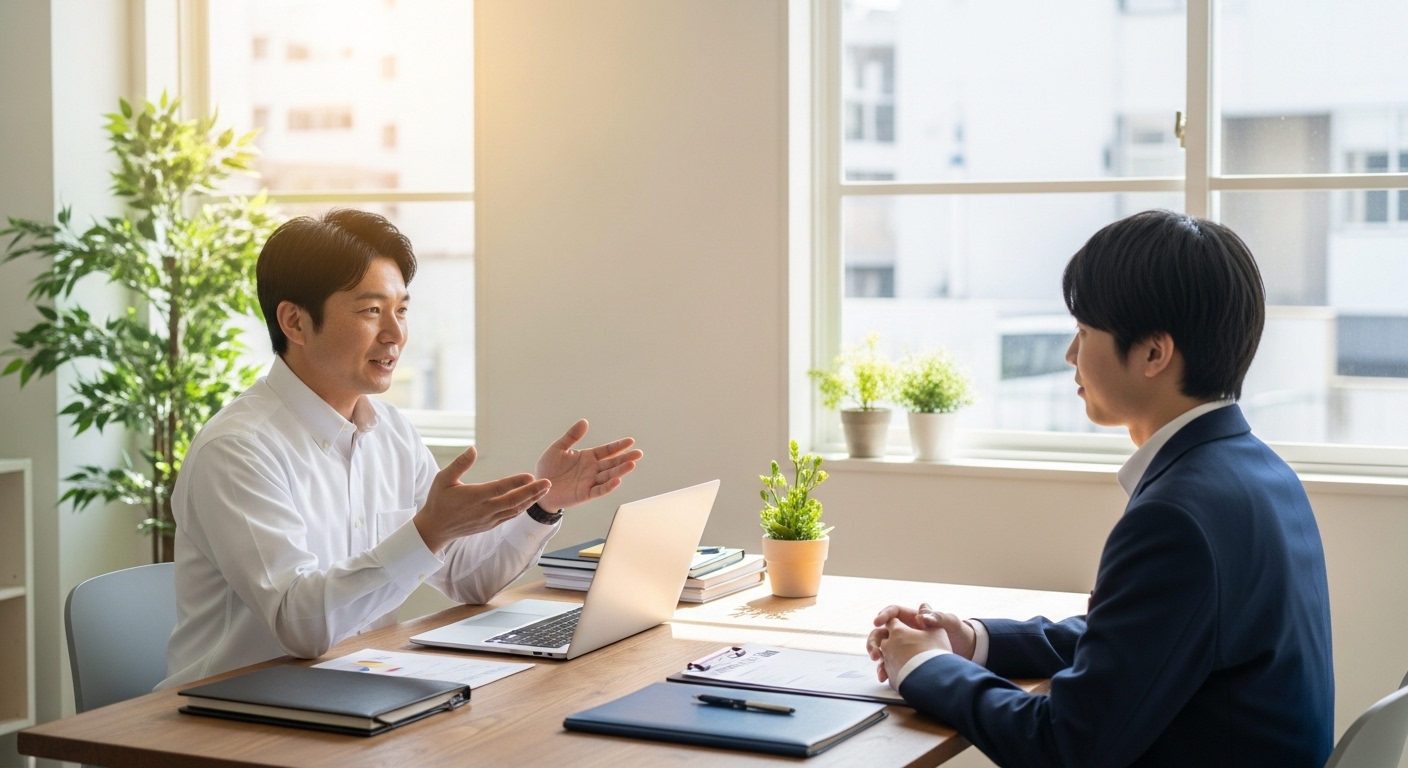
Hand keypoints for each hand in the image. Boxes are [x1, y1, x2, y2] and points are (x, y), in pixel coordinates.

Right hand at [414, 447, 550, 554]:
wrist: (435, 528)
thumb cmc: (438, 500)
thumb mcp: (442, 479)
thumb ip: (459, 464)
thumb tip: (473, 449)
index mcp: (472, 497)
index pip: (498, 489)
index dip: (515, 482)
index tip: (530, 476)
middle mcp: (483, 510)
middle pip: (512, 501)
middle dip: (532, 492)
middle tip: (548, 483)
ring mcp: (488, 519)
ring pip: (514, 510)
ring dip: (531, 500)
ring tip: (545, 490)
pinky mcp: (490, 525)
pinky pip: (510, 516)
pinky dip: (522, 508)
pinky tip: (531, 500)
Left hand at [534, 419, 642, 511]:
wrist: (538, 487)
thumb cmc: (548, 469)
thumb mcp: (558, 448)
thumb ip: (571, 436)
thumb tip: (584, 422)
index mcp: (587, 457)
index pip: (607, 451)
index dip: (618, 446)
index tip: (630, 441)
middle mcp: (592, 469)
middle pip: (612, 463)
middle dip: (625, 458)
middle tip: (638, 453)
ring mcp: (590, 482)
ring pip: (609, 475)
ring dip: (620, 471)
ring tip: (631, 464)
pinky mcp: (585, 494)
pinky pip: (599, 490)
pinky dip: (608, 486)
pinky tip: (617, 480)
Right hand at [867, 615, 951, 687]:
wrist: (967, 652)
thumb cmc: (958, 632)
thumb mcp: (949, 622)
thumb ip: (936, 617)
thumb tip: (922, 616)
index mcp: (913, 618)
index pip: (893, 613)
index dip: (884, 616)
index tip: (878, 622)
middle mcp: (906, 632)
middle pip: (882, 633)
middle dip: (875, 641)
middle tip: (875, 652)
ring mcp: (904, 647)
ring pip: (884, 650)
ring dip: (878, 657)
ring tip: (879, 667)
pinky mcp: (906, 661)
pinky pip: (891, 664)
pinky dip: (886, 670)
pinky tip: (885, 677)